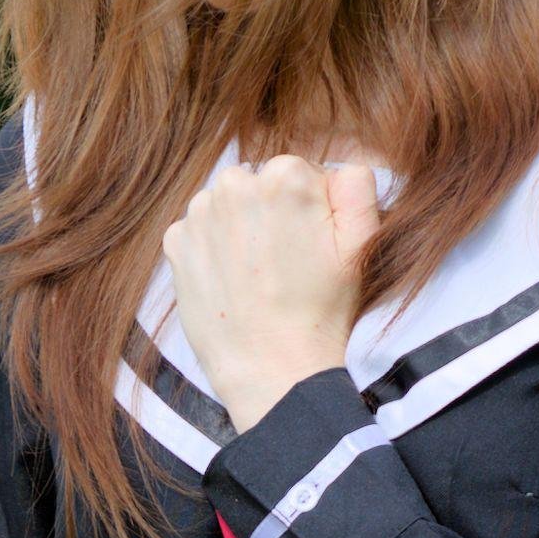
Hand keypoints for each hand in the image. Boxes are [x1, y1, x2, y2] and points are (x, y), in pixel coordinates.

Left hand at [163, 156, 381, 431]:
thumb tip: (338, 167)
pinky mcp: (176, 243)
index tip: (309, 245)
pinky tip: (232, 282)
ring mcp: (200, 213)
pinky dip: (212, 250)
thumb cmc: (323, 309)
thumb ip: (357, 186)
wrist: (273, 370)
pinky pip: (198, 231)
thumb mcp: (362, 243)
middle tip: (284, 263)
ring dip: (239, 230)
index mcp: (286, 175)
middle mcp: (235, 184)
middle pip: (258, 185)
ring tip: (257, 276)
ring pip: (225, 207)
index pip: (298, 173)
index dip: (309, 209)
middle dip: (270, 214)